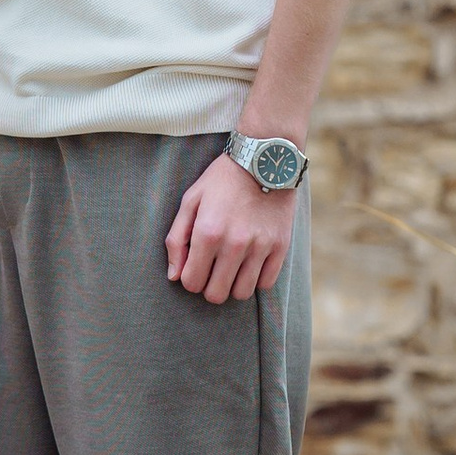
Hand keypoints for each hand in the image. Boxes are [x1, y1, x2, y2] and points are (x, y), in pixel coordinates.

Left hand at [166, 150, 297, 303]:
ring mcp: (260, 247)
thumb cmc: (222, 180)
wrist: (264, 160)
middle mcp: (234, 243)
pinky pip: (266, 284)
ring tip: (231, 267)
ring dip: (232, 285)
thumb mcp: (191, 201)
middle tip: (212, 270)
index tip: (194, 267)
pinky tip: (250, 263)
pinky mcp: (280, 247)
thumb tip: (174, 276)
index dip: (189, 279)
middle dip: (209, 286)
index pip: (192, 283)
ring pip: (241, 293)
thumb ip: (177, 239)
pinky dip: (256, 279)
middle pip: (216, 294)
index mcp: (208, 232)